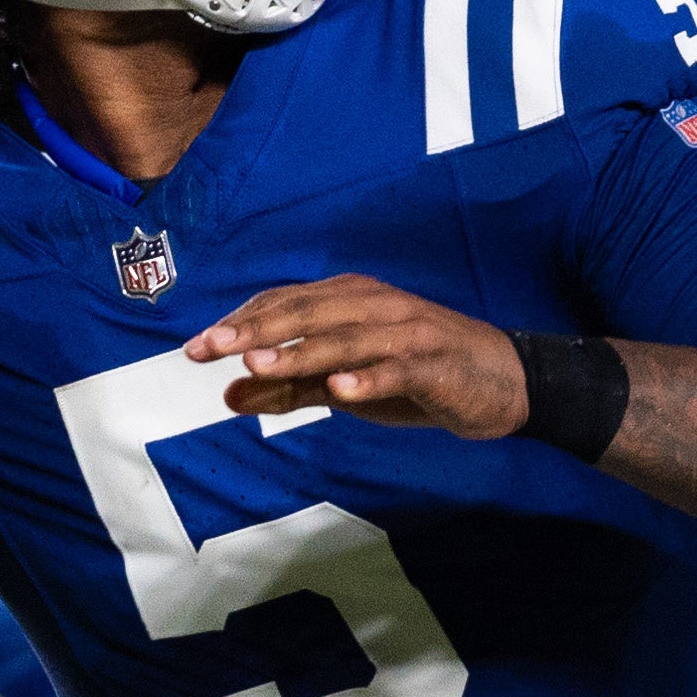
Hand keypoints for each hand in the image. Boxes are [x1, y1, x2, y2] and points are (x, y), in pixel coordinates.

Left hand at [184, 275, 533, 436]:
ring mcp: (407, 332)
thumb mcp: (344, 385)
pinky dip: (369, 378)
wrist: (502, 381)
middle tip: (210, 347)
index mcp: (349, 300)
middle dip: (254, 330)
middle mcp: (374, 306)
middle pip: (306, 312)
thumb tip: (227, 395)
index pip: (284, 303)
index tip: (195, 347)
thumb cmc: (415, 375)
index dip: (239, 322)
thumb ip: (288, 388)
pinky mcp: (435, 364)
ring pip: (346, 339)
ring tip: (257, 365)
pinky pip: (397, 368)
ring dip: (300, 352)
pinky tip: (340, 391)